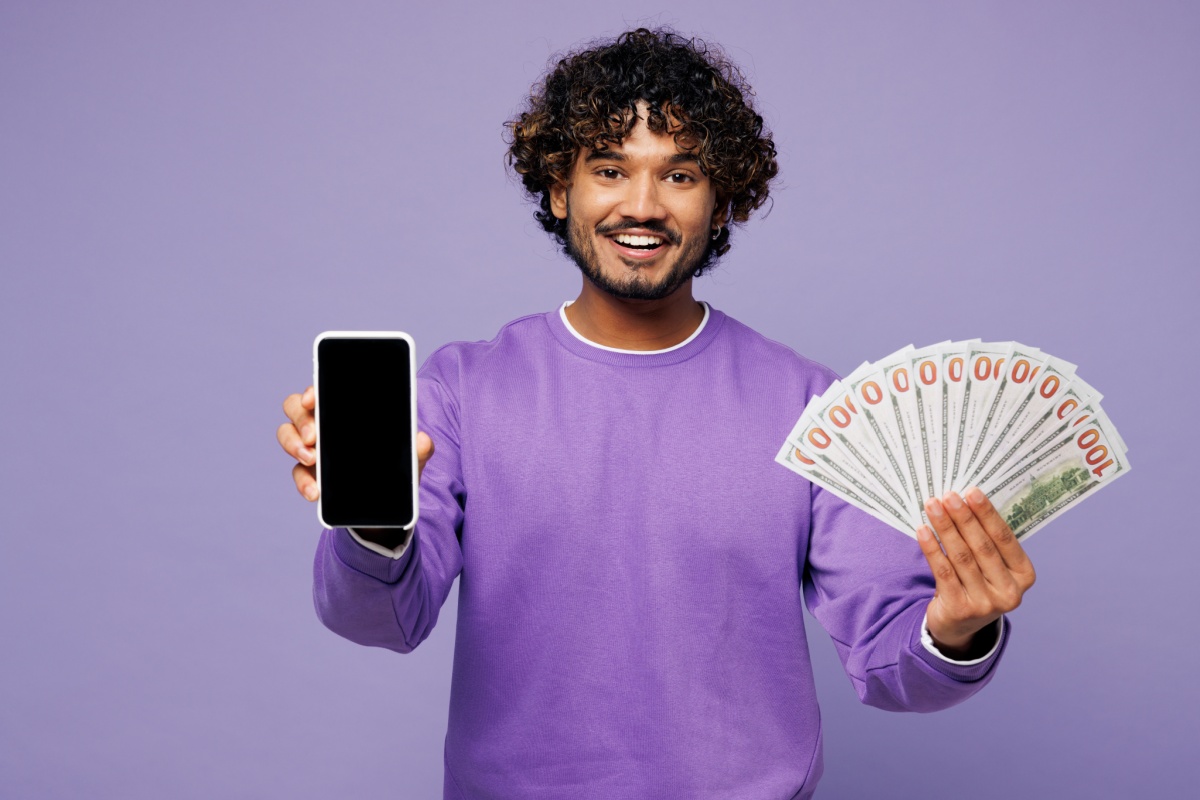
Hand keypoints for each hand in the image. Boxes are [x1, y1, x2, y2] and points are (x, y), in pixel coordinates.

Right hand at [277, 385, 434, 502]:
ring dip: (294, 445)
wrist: (386, 503)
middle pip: (296, 408)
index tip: (312, 399)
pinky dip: (303, 482)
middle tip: (314, 436)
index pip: (322, 391)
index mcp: (344, 410)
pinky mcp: (309, 474)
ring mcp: (312, 448)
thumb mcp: (410, 457)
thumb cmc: (394, 466)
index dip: (313, 391)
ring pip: (287, 435)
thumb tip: (424, 440)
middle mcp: (322, 423)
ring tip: (311, 459)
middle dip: (301, 420)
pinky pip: (298, 473)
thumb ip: (418, 448)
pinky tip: (315, 491)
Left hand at [916, 487, 1035, 658]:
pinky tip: (922, 530)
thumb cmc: (977, 584)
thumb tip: (965, 501)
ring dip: (945, 528)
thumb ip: (986, 541)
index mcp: (1024, 576)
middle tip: (948, 495)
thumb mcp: (991, 567)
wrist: (959, 626)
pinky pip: (943, 572)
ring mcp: (986, 604)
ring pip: (961, 557)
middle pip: (982, 546)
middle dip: (963, 517)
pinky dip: (932, 548)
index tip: (972, 492)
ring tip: (933, 506)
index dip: (987, 514)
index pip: (1004, 539)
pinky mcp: (960, 609)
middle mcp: (1009, 592)